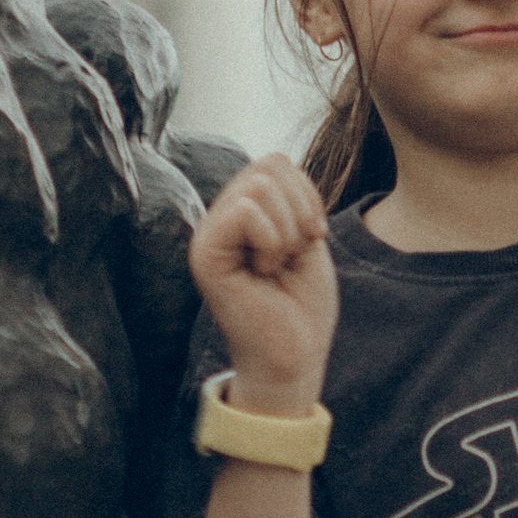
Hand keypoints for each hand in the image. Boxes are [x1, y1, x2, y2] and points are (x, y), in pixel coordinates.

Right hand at [188, 152, 336, 414]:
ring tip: (278, 264)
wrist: (294, 355)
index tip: (312, 236)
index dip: (307, 193)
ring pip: (259, 185)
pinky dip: (272, 240)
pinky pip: (247, 212)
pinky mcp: (205, 254)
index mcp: (242, 213)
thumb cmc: (301, 305)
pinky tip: (265, 272)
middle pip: (269, 165)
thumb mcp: (305, 237)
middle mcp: (219, 219)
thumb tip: (277, 163)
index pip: (275, 162)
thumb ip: (289, 198)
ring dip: (287, 229)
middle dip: (301, 209)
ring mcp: (209, 235)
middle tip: (295, 253)